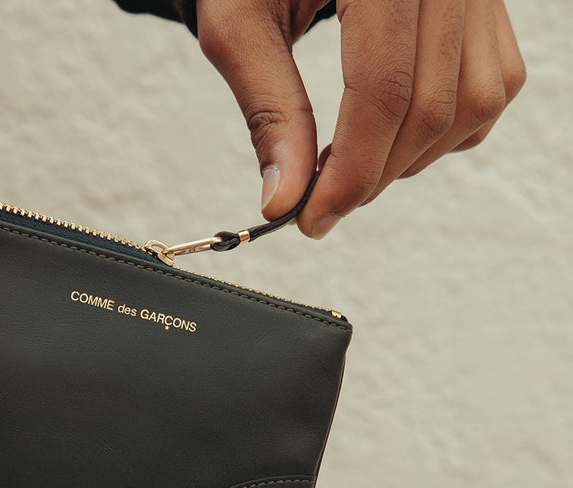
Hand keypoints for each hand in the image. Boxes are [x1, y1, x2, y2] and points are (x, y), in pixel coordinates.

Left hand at [196, 0, 524, 237]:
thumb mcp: (239, 26)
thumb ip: (268, 111)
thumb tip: (284, 199)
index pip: (384, 91)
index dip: (350, 171)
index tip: (310, 220)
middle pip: (431, 106)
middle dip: (374, 175)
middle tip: (320, 203)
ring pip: (476, 101)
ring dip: (413, 158)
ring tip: (352, 168)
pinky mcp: (485, 0)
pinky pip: (494, 80)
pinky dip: (450, 127)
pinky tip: (393, 137)